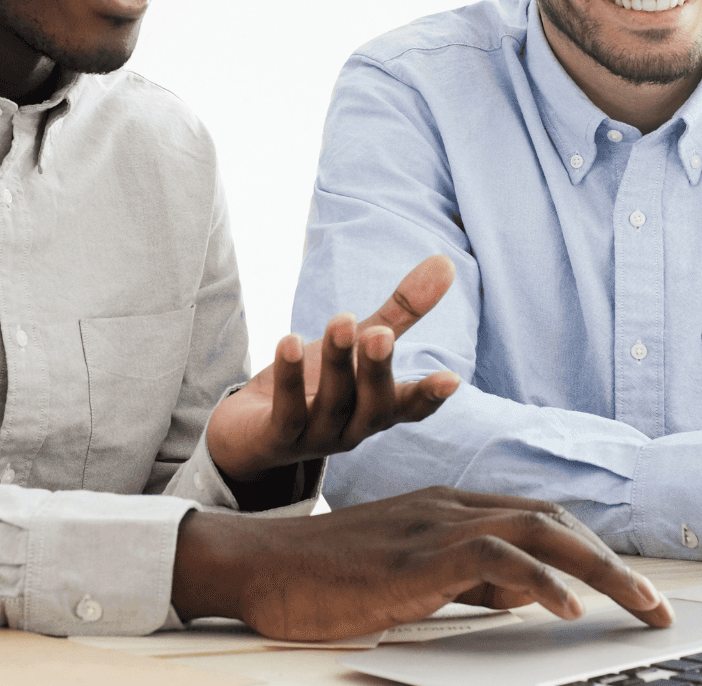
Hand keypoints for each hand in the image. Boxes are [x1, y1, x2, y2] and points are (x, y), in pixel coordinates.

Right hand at [171, 486, 674, 639]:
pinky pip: (491, 559)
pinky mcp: (412, 559)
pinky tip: (566, 608)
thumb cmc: (322, 577)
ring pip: (537, 532)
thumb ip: (462, 580)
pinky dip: (537, 581)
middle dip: (616, 565)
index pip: (541, 518)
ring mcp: (431, 527)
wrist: (257, 565)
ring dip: (600, 573)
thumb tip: (519, 598)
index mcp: (447, 508)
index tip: (632, 592)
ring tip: (641, 609)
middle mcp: (447, 507)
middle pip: (554, 521)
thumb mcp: (408, 579)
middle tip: (660, 609)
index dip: (594, 552)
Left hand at [206, 255, 463, 481]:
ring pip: (333, 404)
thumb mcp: (356, 345)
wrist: (249, 430)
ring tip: (342, 321)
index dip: (430, 397)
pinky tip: (289, 342)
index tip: (452, 380)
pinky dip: (290, 379)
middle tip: (380, 335)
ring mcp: (316, 438)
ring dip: (338, 363)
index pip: (410, 408)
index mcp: (377, 408)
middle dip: (378, 371)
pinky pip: (287, 413)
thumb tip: (445, 262)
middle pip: (373, 406)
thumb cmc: (315, 383)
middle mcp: (353, 428)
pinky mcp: (278, 439)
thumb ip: (399, 313)